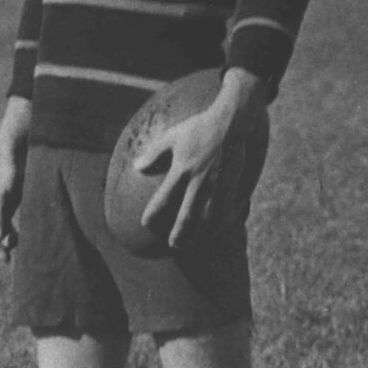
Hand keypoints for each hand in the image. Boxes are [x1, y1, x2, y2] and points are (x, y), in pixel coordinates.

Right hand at [0, 150, 24, 261]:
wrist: (15, 154)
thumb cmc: (5, 174)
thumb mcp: (1, 197)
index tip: (7, 258)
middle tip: (13, 259)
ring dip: (7, 241)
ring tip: (19, 249)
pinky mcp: (7, 205)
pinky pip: (7, 224)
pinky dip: (12, 232)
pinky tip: (21, 237)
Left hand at [134, 105, 234, 249]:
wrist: (231, 122)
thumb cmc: (199, 127)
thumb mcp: (172, 136)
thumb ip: (154, 153)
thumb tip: (136, 167)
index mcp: (181, 170)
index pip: (163, 198)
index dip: (154, 213)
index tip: (146, 223)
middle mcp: (198, 181)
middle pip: (187, 215)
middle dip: (180, 232)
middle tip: (174, 245)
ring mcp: (216, 184)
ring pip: (209, 216)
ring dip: (202, 232)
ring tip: (197, 241)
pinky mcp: (232, 183)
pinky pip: (227, 207)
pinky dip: (222, 220)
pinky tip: (220, 226)